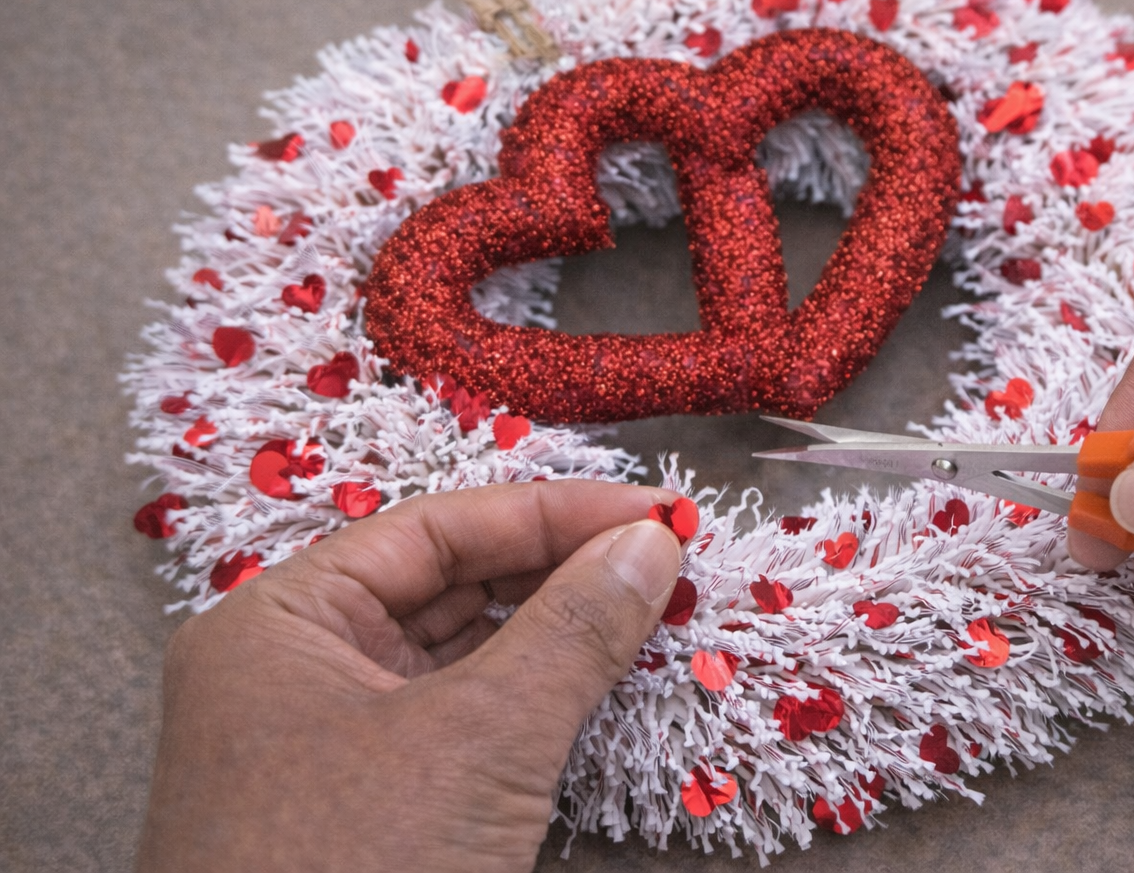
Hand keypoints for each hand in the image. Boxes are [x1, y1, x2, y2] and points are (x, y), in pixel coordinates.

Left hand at [136, 479, 682, 872]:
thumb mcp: (479, 740)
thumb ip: (572, 630)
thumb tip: (651, 545)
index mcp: (279, 624)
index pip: (435, 530)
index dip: (554, 513)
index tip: (658, 512)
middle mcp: (297, 670)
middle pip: (449, 583)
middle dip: (561, 568)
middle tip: (668, 559)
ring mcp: (332, 742)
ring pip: (461, 654)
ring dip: (557, 631)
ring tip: (651, 609)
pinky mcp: (375, 807)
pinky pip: (464, 721)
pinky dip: (535, 698)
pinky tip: (599, 678)